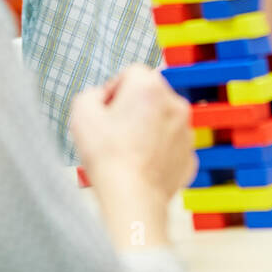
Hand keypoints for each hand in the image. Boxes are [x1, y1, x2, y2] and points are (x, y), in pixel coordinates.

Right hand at [71, 65, 195, 248]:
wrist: (132, 198)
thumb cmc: (108, 155)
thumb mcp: (81, 112)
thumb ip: (91, 94)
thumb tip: (101, 97)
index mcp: (150, 87)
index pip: (131, 73)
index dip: (113, 90)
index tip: (105, 111)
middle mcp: (175, 104)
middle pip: (150, 96)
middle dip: (132, 108)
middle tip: (114, 131)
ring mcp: (186, 131)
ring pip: (162, 120)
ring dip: (147, 129)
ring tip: (126, 150)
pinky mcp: (189, 156)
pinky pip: (170, 146)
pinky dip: (158, 151)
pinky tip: (140, 164)